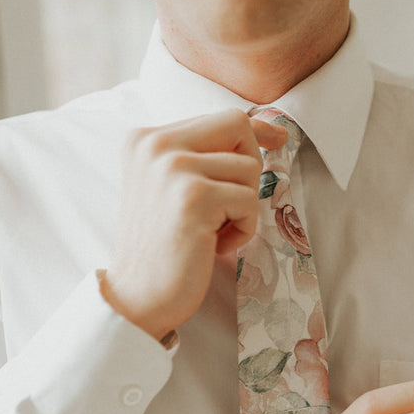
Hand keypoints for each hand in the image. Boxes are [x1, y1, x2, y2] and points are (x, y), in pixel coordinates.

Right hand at [103, 109, 286, 340]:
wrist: (137, 296)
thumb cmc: (162, 249)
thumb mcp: (172, 189)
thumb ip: (201, 158)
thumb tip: (266, 131)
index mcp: (145, 139)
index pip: (219, 117)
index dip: (254, 129)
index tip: (277, 137)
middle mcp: (155, 144)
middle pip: (237, 126)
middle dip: (249, 167)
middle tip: (231, 206)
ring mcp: (173, 168)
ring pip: (248, 168)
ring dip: (242, 208)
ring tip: (212, 232)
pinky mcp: (194, 197)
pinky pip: (248, 201)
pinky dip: (241, 229)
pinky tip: (213, 245)